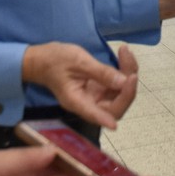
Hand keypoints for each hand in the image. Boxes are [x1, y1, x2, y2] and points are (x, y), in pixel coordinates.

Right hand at [22, 43, 138, 129]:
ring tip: (124, 51)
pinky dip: (125, 70)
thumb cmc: (55, 60)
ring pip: (121, 93)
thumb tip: (123, 82)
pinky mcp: (102, 88)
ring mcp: (97, 96)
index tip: (114, 124)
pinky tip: (124, 53)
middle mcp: (89, 103)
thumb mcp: (78, 61)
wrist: (45, 59)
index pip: (95, 115)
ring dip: (129, 73)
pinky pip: (119, 83)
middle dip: (128, 86)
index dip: (106, 119)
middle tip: (127, 61)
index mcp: (76, 101)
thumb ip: (100, 72)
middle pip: (115, 106)